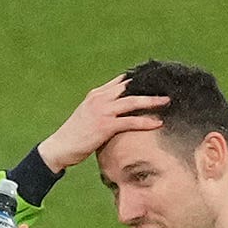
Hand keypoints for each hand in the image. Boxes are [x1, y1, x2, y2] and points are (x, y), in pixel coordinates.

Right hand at [39, 74, 170, 172]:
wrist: (60, 146)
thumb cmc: (75, 135)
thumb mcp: (89, 116)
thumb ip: (103, 110)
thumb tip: (119, 112)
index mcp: (96, 95)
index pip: (121, 82)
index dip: (138, 80)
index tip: (154, 80)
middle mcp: (100, 99)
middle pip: (129, 88)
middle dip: (149, 87)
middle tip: (167, 88)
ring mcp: (102, 111)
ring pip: (132, 102)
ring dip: (152, 102)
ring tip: (167, 102)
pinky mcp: (105, 126)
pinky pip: (129, 122)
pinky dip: (145, 121)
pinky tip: (158, 123)